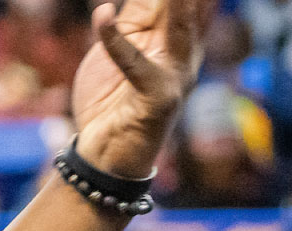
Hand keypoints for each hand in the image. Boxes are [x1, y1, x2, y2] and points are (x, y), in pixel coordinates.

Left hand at [68, 0, 210, 177]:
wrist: (107, 154)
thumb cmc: (114, 98)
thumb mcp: (122, 46)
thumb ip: (134, 16)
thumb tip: (129, 1)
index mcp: (174, 33)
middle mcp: (182, 50)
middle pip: (188, 4)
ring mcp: (175, 74)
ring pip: (180, 26)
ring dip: (177, 2)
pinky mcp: (158, 98)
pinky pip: (136, 65)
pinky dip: (116, 41)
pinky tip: (103, 16)